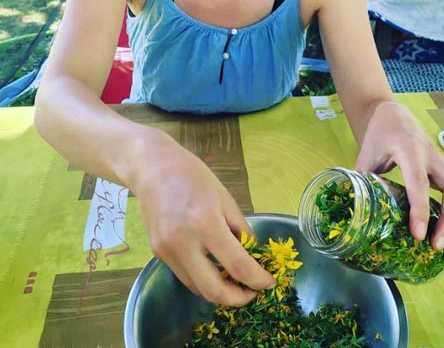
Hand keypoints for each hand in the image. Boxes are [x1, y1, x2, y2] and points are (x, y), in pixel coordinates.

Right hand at [130, 132, 275, 305]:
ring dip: (219, 291)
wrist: (153, 168)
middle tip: (251, 292)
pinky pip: (184, 275)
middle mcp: (183, 243)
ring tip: (234, 282)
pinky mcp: (158, 253)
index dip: (258, 280)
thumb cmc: (192, 176)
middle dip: (238, 298)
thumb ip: (241, 229)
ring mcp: (167, 251)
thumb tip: (253, 255)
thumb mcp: (225, 198)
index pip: (238, 265)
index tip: (268, 282)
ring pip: (197, 288)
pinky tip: (213, 268)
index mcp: (206, 223)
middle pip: (214, 290)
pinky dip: (202, 279)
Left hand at [355, 101, 443, 249]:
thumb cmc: (378, 136)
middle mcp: (431, 155)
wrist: (393, 115)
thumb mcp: (365, 156)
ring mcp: (442, 160)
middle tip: (436, 244)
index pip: (419, 182)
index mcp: (407, 149)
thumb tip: (358, 212)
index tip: (418, 234)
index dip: (420, 210)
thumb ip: (363, 182)